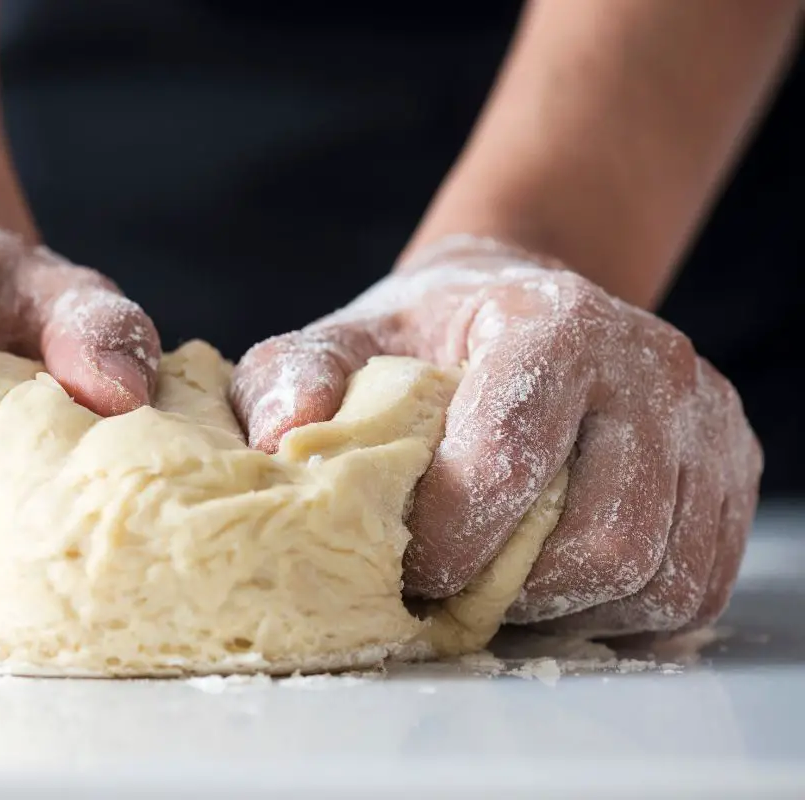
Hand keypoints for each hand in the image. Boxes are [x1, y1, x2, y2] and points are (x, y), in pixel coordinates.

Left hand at [232, 235, 761, 635]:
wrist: (523, 307)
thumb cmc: (428, 338)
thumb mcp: (349, 339)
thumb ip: (295, 375)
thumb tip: (281, 440)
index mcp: (550, 322)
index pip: (509, 454)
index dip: (448, 533)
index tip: (402, 557)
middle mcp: (647, 365)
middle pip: (598, 536)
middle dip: (508, 586)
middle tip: (449, 585)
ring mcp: (703, 421)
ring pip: (652, 575)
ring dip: (562, 607)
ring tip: (499, 584)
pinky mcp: (729, 471)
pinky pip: (691, 588)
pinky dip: (618, 612)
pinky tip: (555, 583)